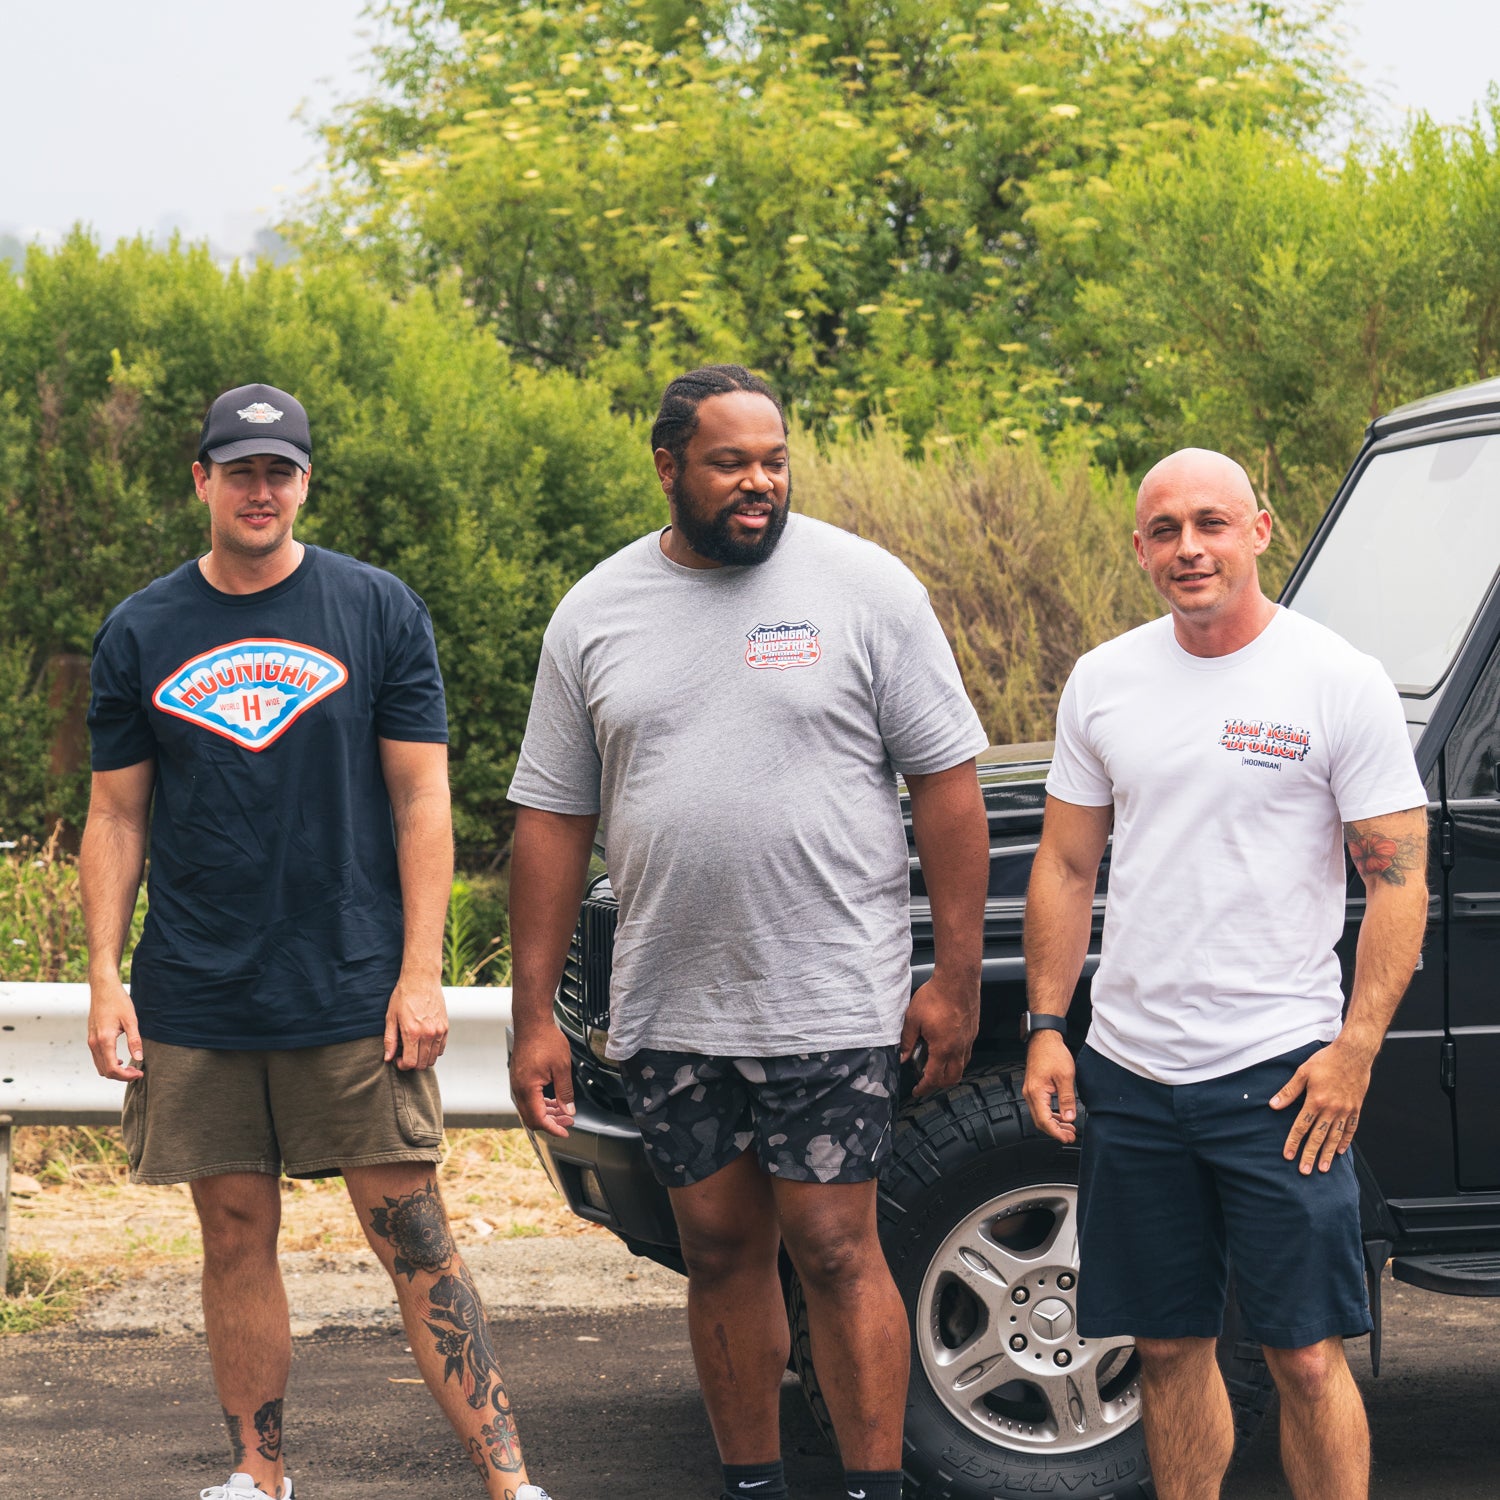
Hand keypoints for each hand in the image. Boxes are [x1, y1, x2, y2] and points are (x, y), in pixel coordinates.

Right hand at [87, 978, 143, 1080]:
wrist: (103, 988)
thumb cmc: (118, 1001)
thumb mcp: (131, 1020)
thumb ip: (134, 1041)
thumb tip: (139, 1058)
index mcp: (105, 1040)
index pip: (112, 1068)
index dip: (126, 1076)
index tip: (139, 1074)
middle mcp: (94, 1043)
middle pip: (105, 1071)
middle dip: (121, 1076)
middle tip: (137, 1072)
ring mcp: (91, 1041)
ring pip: (100, 1066)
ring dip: (114, 1071)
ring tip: (131, 1068)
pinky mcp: (91, 1038)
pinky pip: (98, 1058)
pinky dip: (108, 1064)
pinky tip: (121, 1060)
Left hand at [384, 975, 448, 1070]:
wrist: (421, 979)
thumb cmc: (404, 996)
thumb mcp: (391, 1017)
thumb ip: (390, 1040)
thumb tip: (388, 1058)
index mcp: (412, 1032)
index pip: (411, 1062)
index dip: (403, 1065)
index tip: (398, 1059)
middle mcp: (428, 1033)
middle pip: (422, 1063)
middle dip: (412, 1063)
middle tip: (405, 1055)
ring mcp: (439, 1030)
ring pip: (433, 1058)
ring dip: (423, 1059)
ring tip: (414, 1049)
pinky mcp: (445, 1026)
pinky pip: (441, 1048)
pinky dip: (433, 1051)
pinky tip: (424, 1043)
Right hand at [509, 1024, 575, 1136]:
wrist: (532, 1023)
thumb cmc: (545, 1040)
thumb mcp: (562, 1068)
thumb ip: (565, 1092)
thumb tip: (568, 1110)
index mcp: (528, 1088)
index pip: (539, 1119)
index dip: (553, 1128)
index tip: (565, 1131)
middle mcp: (519, 1088)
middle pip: (532, 1117)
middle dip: (551, 1123)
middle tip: (568, 1122)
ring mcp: (517, 1083)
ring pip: (530, 1109)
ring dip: (546, 1113)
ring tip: (563, 1112)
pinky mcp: (519, 1078)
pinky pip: (528, 1098)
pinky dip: (541, 1104)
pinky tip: (553, 1101)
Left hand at [900, 970, 978, 1097]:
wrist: (957, 980)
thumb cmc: (936, 996)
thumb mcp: (913, 1019)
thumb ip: (908, 1041)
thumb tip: (903, 1056)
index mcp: (943, 1048)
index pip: (933, 1078)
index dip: (924, 1088)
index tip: (917, 1091)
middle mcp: (959, 1048)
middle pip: (952, 1078)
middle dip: (938, 1085)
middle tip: (926, 1082)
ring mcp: (968, 1040)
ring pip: (962, 1066)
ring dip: (949, 1072)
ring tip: (936, 1067)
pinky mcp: (972, 1031)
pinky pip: (967, 1053)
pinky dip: (957, 1059)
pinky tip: (947, 1050)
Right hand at [1022, 1030, 1076, 1143]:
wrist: (1044, 1038)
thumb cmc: (1052, 1053)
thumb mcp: (1065, 1076)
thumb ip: (1067, 1099)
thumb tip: (1069, 1117)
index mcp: (1036, 1092)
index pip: (1044, 1121)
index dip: (1056, 1132)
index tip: (1067, 1138)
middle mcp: (1029, 1093)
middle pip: (1040, 1121)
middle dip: (1056, 1131)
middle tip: (1070, 1136)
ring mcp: (1030, 1091)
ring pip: (1040, 1115)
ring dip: (1054, 1124)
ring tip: (1069, 1128)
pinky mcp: (1034, 1088)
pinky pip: (1040, 1107)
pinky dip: (1051, 1115)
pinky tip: (1061, 1116)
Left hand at [1269, 1041, 1371, 1173]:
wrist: (1353, 1054)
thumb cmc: (1327, 1060)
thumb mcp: (1303, 1072)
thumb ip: (1289, 1091)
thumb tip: (1273, 1105)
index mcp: (1316, 1101)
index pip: (1301, 1127)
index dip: (1294, 1142)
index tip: (1288, 1156)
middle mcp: (1332, 1109)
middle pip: (1318, 1137)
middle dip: (1310, 1155)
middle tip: (1305, 1171)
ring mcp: (1345, 1110)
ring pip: (1335, 1137)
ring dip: (1328, 1154)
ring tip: (1323, 1168)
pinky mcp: (1356, 1108)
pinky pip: (1351, 1129)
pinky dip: (1346, 1141)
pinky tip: (1340, 1151)